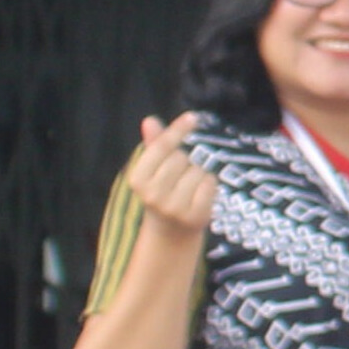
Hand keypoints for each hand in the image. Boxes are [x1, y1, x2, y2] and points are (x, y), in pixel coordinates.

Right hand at [121, 113, 218, 233]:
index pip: (161, 147)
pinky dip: (209, 185)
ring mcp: (173, 207)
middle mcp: (152, 194)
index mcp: (138, 179)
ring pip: (198, 170)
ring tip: (189, 188)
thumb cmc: (163, 192)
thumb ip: (154, 145)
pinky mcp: (194, 216)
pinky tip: (199, 195)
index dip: (177, 131)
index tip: (193, 117)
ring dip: (199, 174)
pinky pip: (210, 184)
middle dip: (186, 161)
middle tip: (179, 178)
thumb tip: (149, 120)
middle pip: (181, 158)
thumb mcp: (154, 170)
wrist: (171, 232)